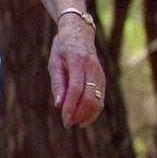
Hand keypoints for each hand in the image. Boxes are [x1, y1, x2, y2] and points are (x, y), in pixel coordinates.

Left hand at [48, 12, 104, 127]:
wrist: (80, 34)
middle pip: (90, 97)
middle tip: (68, 123)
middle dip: (79, 114)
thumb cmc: (63, 48)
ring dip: (87, 115)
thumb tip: (59, 105)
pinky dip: (94, 110)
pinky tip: (84, 117)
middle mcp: (93, 69)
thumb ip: (58, 84)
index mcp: (78, 62)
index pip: (76, 89)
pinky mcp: (103, 79)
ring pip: (98, 100)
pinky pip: (101, 98)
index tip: (64, 119)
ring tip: (75, 122)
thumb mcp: (54, 63)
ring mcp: (100, 75)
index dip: (71, 107)